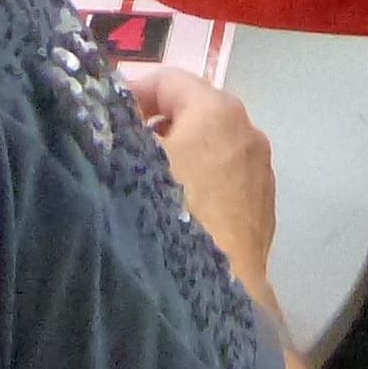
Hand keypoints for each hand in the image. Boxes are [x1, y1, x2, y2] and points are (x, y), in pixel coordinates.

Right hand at [120, 64, 279, 294]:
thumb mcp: (129, 161)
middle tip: (119, 147)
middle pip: (192, 111)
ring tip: (144, 181)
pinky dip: (200, 182)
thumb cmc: (171, 214)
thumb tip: (105, 115)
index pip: (168, 80)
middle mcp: (248, 131)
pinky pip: (224, 178)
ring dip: (178, 155)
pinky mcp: (264, 207)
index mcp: (217, 110)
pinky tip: (176, 210)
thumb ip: (115, 128)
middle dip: (154, 124)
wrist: (219, 289)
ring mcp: (261, 171)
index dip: (130, 92)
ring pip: (211, 147)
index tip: (103, 115)